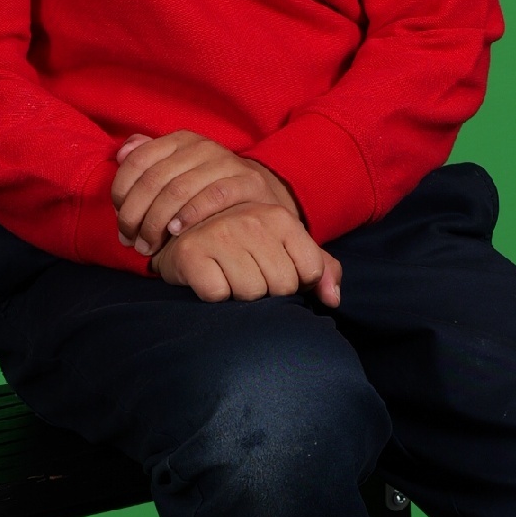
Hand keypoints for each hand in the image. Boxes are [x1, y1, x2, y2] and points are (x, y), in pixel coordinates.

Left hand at [113, 131, 298, 258]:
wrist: (256, 195)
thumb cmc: (205, 189)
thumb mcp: (176, 171)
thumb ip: (146, 161)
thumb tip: (121, 154)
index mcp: (179, 141)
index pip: (138, 160)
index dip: (121, 193)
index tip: (120, 222)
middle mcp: (202, 146)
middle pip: (155, 179)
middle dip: (135, 215)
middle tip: (130, 241)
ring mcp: (226, 162)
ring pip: (179, 189)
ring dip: (157, 222)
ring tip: (148, 246)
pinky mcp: (248, 181)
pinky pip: (214, 196)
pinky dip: (190, 215)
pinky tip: (176, 232)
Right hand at [152, 201, 344, 307]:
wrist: (182, 236)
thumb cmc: (242, 246)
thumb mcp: (284, 249)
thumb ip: (320, 269)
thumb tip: (332, 299)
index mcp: (280, 216)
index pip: (310, 271)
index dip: (296, 281)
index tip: (276, 270)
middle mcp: (251, 219)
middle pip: (282, 286)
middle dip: (268, 290)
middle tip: (247, 273)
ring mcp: (220, 233)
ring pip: (251, 293)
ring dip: (240, 294)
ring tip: (228, 274)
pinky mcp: (192, 253)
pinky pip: (219, 295)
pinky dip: (214, 295)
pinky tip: (209, 276)